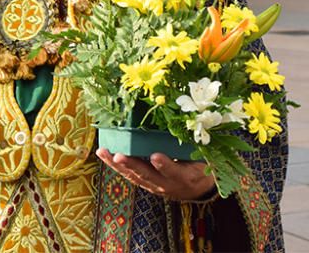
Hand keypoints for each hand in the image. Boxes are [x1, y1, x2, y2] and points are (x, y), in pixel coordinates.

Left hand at [96, 149, 215, 201]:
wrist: (199, 187)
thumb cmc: (201, 165)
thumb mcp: (203, 157)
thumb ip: (193, 145)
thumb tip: (187, 122)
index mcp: (186, 177)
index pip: (174, 171)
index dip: (165, 165)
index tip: (155, 156)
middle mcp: (168, 184)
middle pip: (148, 175)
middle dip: (132, 165)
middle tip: (120, 156)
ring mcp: (155, 186)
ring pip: (134, 176)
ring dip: (118, 165)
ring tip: (104, 153)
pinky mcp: (146, 183)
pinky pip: (130, 175)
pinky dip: (116, 166)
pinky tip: (105, 154)